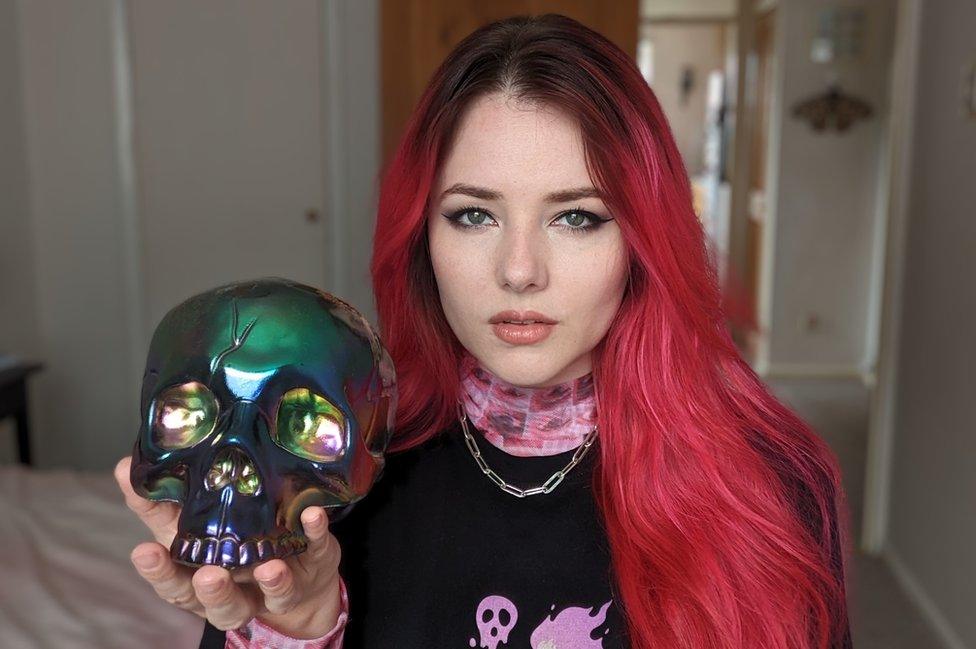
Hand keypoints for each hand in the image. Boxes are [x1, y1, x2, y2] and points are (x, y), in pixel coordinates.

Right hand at [114, 456, 342, 637]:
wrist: (297, 566)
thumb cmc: (232, 542)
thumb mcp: (190, 524)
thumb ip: (159, 503)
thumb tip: (124, 467)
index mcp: (201, 576)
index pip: (174, 581)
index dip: (159, 572)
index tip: (144, 552)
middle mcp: (238, 585)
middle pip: (219, 600)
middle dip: (214, 590)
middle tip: (210, 575)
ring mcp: (277, 579)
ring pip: (271, 593)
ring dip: (271, 580)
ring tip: (270, 568)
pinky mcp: (314, 561)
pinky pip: (318, 550)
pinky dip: (315, 534)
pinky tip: (312, 516)